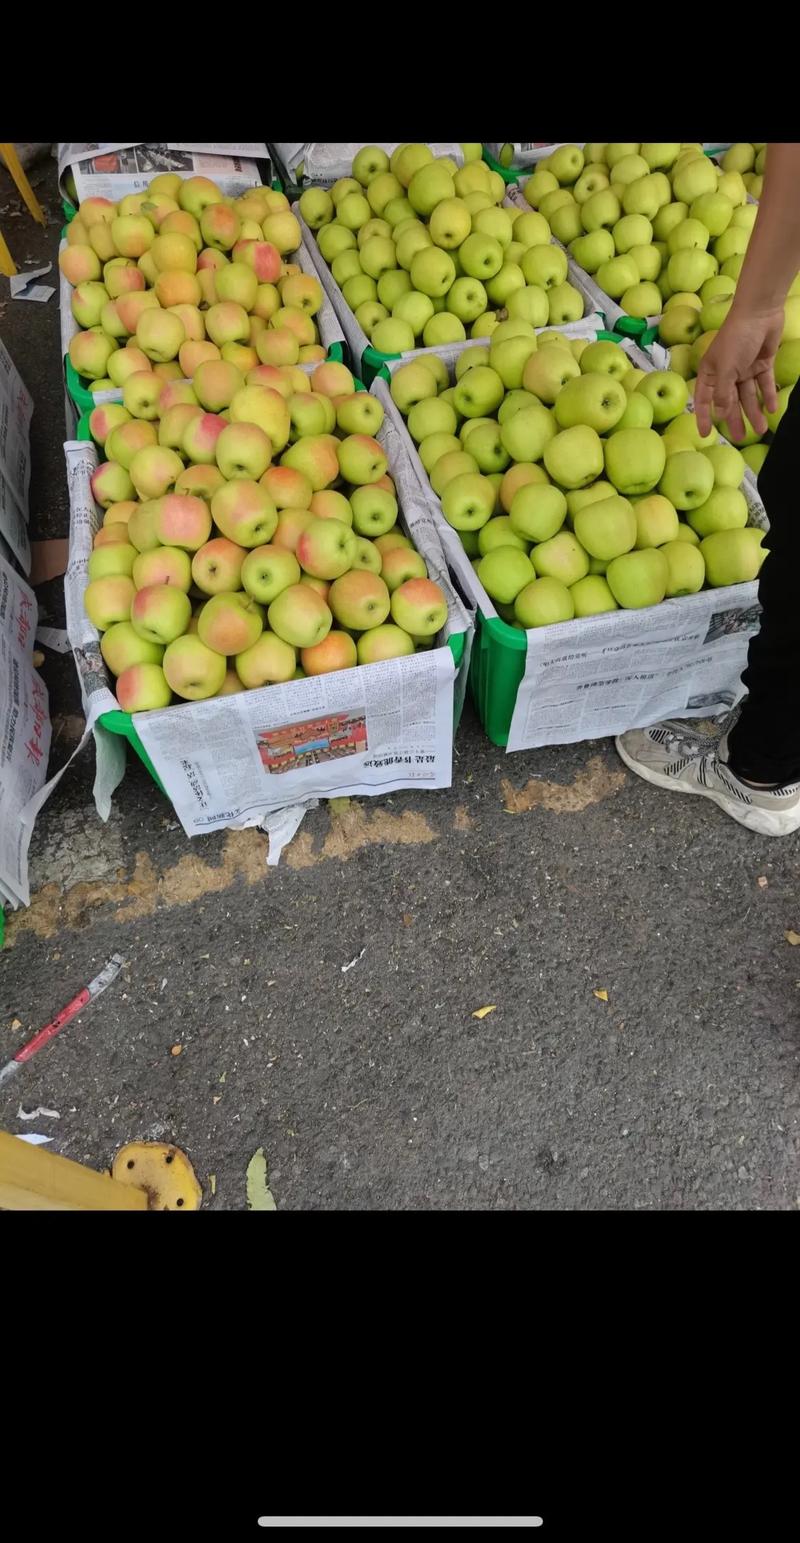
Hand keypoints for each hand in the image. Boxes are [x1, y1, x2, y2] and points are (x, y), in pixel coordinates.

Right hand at [694, 306, 781, 442]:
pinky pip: (764, 384)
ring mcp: (745, 369)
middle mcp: (726, 373)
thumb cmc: (735, 339)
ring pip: (749, 396)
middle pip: (730, 401)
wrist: (759, 312)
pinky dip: (768, 396)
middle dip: (735, 419)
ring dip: (754, 412)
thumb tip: (720, 414)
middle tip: (741, 438)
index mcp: (711, 373)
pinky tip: (771, 410)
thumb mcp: (725, 369)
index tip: (706, 434)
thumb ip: (722, 393)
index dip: (705, 417)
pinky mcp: (762, 363)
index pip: (705, 400)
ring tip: (760, 430)